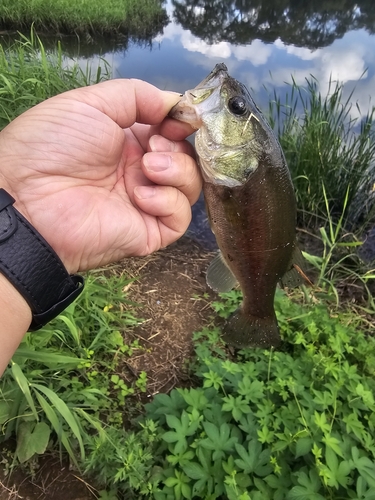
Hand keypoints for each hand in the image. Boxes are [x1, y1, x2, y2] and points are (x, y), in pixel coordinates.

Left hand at [0, 79, 199, 272]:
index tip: (180, 119)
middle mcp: (141, 171)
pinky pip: (180, 219)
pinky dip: (168, 201)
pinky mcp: (148, 231)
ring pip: (190, 187)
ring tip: (148, 166)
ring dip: (177, 169)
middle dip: (179, 146)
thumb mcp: (91, 103)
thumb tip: (175, 102)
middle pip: (187, 158)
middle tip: (154, 145)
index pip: (173, 132)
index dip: (182, 123)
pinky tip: (139, 194)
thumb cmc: (52, 146)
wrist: (28, 197)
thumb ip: (136, 95)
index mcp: (128, 141)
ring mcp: (146, 202)